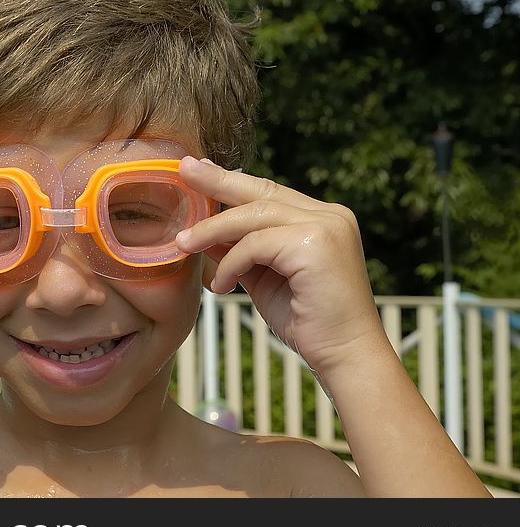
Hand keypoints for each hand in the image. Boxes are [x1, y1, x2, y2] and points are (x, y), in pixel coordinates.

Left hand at [175, 156, 385, 373]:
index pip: (268, 192)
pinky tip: (222, 286)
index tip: (198, 170)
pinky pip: (255, 244)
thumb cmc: (307, 321)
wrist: (345, 356)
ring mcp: (326, 226)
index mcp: (322, 218)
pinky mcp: (315, 244)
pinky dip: (230, 263)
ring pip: (252, 216)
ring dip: (211, 231)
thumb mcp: (263, 277)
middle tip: (184, 170)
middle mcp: (329, 214)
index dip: (231, 182)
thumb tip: (201, 234)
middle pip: (261, 190)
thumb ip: (240, 251)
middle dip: (218, 181)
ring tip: (182, 245)